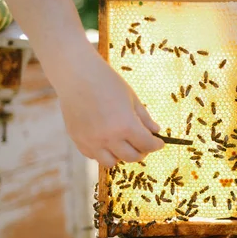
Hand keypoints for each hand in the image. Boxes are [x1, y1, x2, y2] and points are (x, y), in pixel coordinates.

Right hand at [52, 48, 163, 166]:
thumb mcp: (132, 98)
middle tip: (143, 144)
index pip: (147, 145)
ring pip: (111, 163)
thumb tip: (156, 131)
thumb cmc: (107, 82)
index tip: (159, 143)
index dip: (156, 145)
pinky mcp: (78, 140)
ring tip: (123, 144)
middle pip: (131, 157)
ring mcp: (91, 141)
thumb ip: (144, 118)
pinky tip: (106, 140)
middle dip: (142, 151)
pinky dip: (102, 152)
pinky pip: (93, 156)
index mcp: (126, 126)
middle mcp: (108, 138)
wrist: (76, 75)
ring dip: (121, 156)